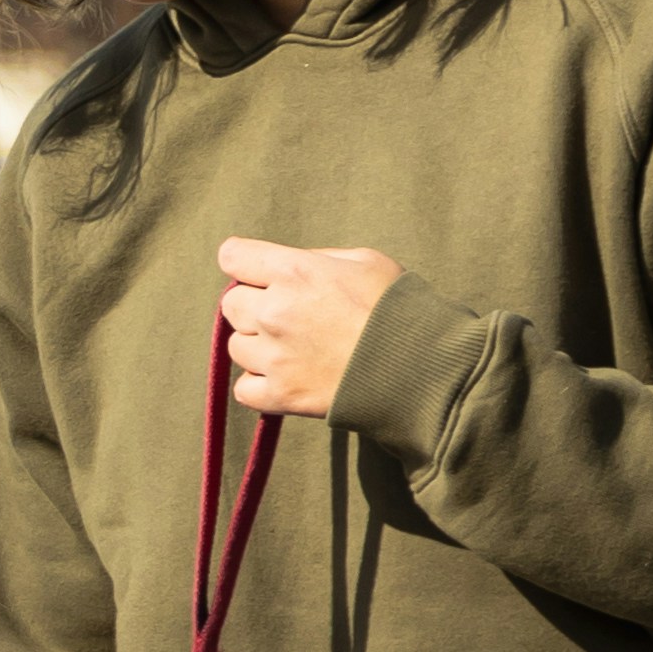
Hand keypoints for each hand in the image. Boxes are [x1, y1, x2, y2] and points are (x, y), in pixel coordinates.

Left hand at [217, 237, 400, 419]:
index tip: (258, 274)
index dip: (244, 264)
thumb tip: (288, 266)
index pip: (232, 257)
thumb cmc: (399, 308)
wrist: (421, 367)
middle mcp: (275, 311)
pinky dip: (261, 386)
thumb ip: (317, 259)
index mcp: (293, 271)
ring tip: (294, 350)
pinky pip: (245, 389)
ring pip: (236, 347)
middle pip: (231, 304)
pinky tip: (287, 378)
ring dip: (258, 348)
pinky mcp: (281, 394)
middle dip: (254, 307)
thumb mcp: (364, 261)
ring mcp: (274, 356)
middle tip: (289, 316)